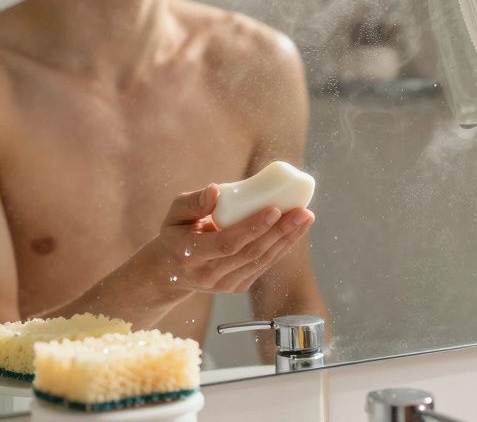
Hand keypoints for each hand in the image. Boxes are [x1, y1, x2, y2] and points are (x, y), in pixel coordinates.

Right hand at [154, 184, 314, 293]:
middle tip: (302, 211)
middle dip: (280, 232)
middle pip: (250, 254)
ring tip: (305, 219)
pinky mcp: (237, 286)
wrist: (171, 269)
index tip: (275, 209)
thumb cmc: (176, 232)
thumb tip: (215, 190)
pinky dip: (282, 248)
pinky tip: (296, 231)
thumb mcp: (175, 213)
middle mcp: (208, 275)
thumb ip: (193, 202)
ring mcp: (224, 285)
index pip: (227, 243)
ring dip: (287, 240)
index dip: (253, 228)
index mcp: (191, 255)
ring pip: (261, 261)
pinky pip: (263, 266)